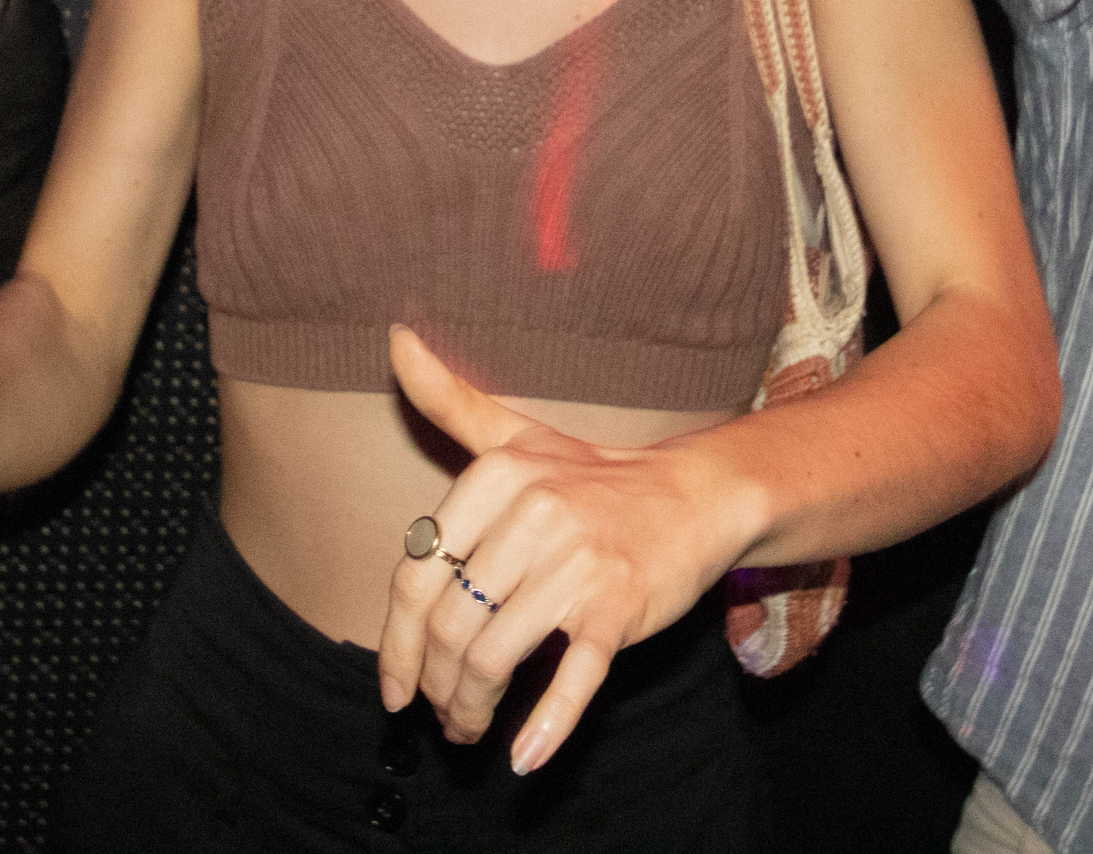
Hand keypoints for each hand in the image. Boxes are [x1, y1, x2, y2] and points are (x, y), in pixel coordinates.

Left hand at [376, 327, 749, 775]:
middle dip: (433, 685)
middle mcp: (534, 513)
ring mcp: (579, 562)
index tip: (395, 687)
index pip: (415, 574)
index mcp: (497, 475)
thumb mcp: (519, 434)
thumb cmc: (595, 475)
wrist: (699, 495)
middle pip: (449, 623)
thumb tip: (394, 338)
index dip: (396, 644)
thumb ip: (452, 400)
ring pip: (494, 655)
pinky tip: (524, 756)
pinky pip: (573, 676)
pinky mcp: (621, 606)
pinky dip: (546, 724)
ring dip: (470, 709)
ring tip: (469, 728)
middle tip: (437, 714)